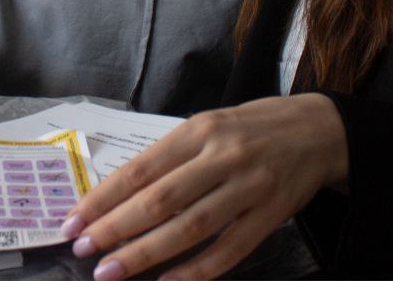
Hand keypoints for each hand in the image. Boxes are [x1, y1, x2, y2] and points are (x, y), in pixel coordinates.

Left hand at [61, 94, 348, 279]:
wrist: (319, 130)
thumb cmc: (251, 129)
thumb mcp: (208, 126)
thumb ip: (170, 158)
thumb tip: (117, 196)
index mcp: (199, 130)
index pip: (141, 168)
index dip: (104, 197)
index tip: (73, 220)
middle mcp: (222, 156)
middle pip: (161, 199)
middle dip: (116, 227)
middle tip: (83, 250)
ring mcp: (249, 187)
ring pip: (190, 227)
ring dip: (146, 253)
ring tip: (111, 271)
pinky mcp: (271, 215)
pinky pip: (229, 250)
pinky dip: (196, 271)